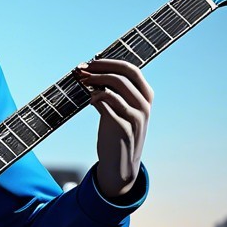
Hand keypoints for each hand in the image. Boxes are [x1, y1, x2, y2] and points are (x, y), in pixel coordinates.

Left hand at [74, 58, 152, 198]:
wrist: (121, 164)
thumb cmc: (118, 132)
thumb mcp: (124, 110)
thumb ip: (117, 92)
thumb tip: (94, 72)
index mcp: (146, 97)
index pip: (131, 70)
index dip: (109, 63)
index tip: (91, 62)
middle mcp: (144, 106)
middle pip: (121, 77)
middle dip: (99, 70)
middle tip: (81, 70)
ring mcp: (135, 118)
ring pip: (112, 90)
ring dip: (93, 83)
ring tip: (80, 82)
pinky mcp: (122, 129)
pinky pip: (105, 107)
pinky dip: (93, 99)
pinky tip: (86, 99)